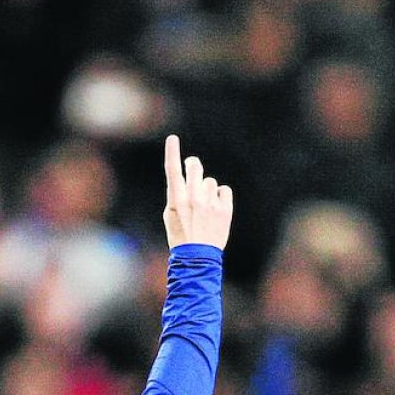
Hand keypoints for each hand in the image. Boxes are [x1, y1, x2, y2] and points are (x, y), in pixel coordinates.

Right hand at [162, 135, 232, 249]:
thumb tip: (186, 178)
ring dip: (207, 189)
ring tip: (204, 206)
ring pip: (209, 181)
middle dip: (194, 166)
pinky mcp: (225, 209)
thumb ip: (177, 194)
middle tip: (193, 168)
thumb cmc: (180, 234)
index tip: (172, 138)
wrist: (197, 256)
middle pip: (195, 168)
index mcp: (176, 200)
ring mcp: (210, 203)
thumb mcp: (170, 214)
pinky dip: (220, 196)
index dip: (172, 152)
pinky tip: (215, 208)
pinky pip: (223, 190)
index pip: (172, 171)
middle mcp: (193, 198)